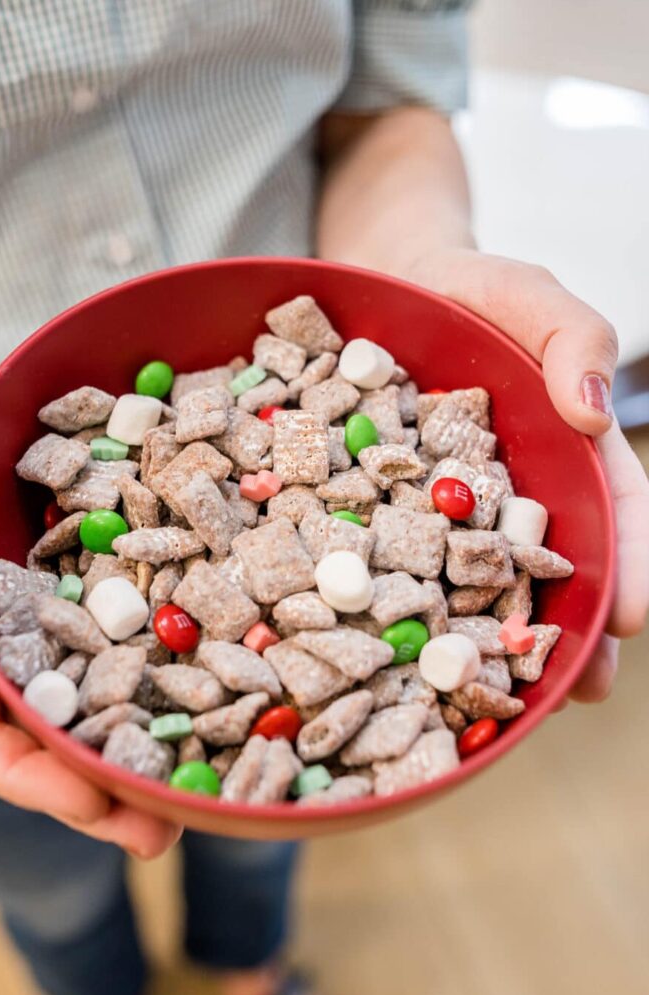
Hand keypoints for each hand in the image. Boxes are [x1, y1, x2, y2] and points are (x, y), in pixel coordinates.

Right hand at [0, 358, 179, 856]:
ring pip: (98, 688)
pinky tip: (225, 664)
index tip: (91, 806)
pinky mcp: (89, 573)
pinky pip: (129, 620)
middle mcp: (2, 639)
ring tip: (211, 773)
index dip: (28, 778)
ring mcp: (50, 610)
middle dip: (103, 785)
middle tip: (170, 826)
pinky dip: (168, 650)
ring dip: (148, 732)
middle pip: (49, 734)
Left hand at [406, 248, 648, 701]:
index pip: (616, 512)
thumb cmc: (467, 288)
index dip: (630, 565)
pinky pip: (407, 564)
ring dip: (497, 640)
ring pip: (485, 583)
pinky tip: (407, 652)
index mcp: (566, 449)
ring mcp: (454, 507)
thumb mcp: (524, 293)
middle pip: (557, 568)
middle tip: (576, 691)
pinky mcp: (394, 510)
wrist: (382, 283)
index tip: (630, 616)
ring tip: (499, 700)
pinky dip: (417, 607)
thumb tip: (593, 410)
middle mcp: (517, 491)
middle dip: (571, 629)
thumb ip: (572, 336)